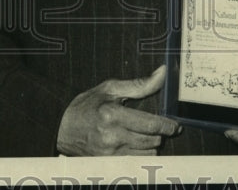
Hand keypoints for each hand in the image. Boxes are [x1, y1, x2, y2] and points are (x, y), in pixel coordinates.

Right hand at [56, 65, 181, 155]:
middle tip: (158, 127)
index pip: (150, 124)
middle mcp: (112, 136)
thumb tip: (162, 73)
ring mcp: (110, 153)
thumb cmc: (87, 105)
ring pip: (147, 154)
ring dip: (152, 145)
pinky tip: (137, 145)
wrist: (62, 127)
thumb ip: (139, 84)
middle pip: (151, 140)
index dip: (167, 126)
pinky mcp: (108, 163)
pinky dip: (142, 154)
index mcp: (112, 115)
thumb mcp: (110, 88)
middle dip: (159, 134)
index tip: (175, 126)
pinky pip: (136, 162)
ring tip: (145, 135)